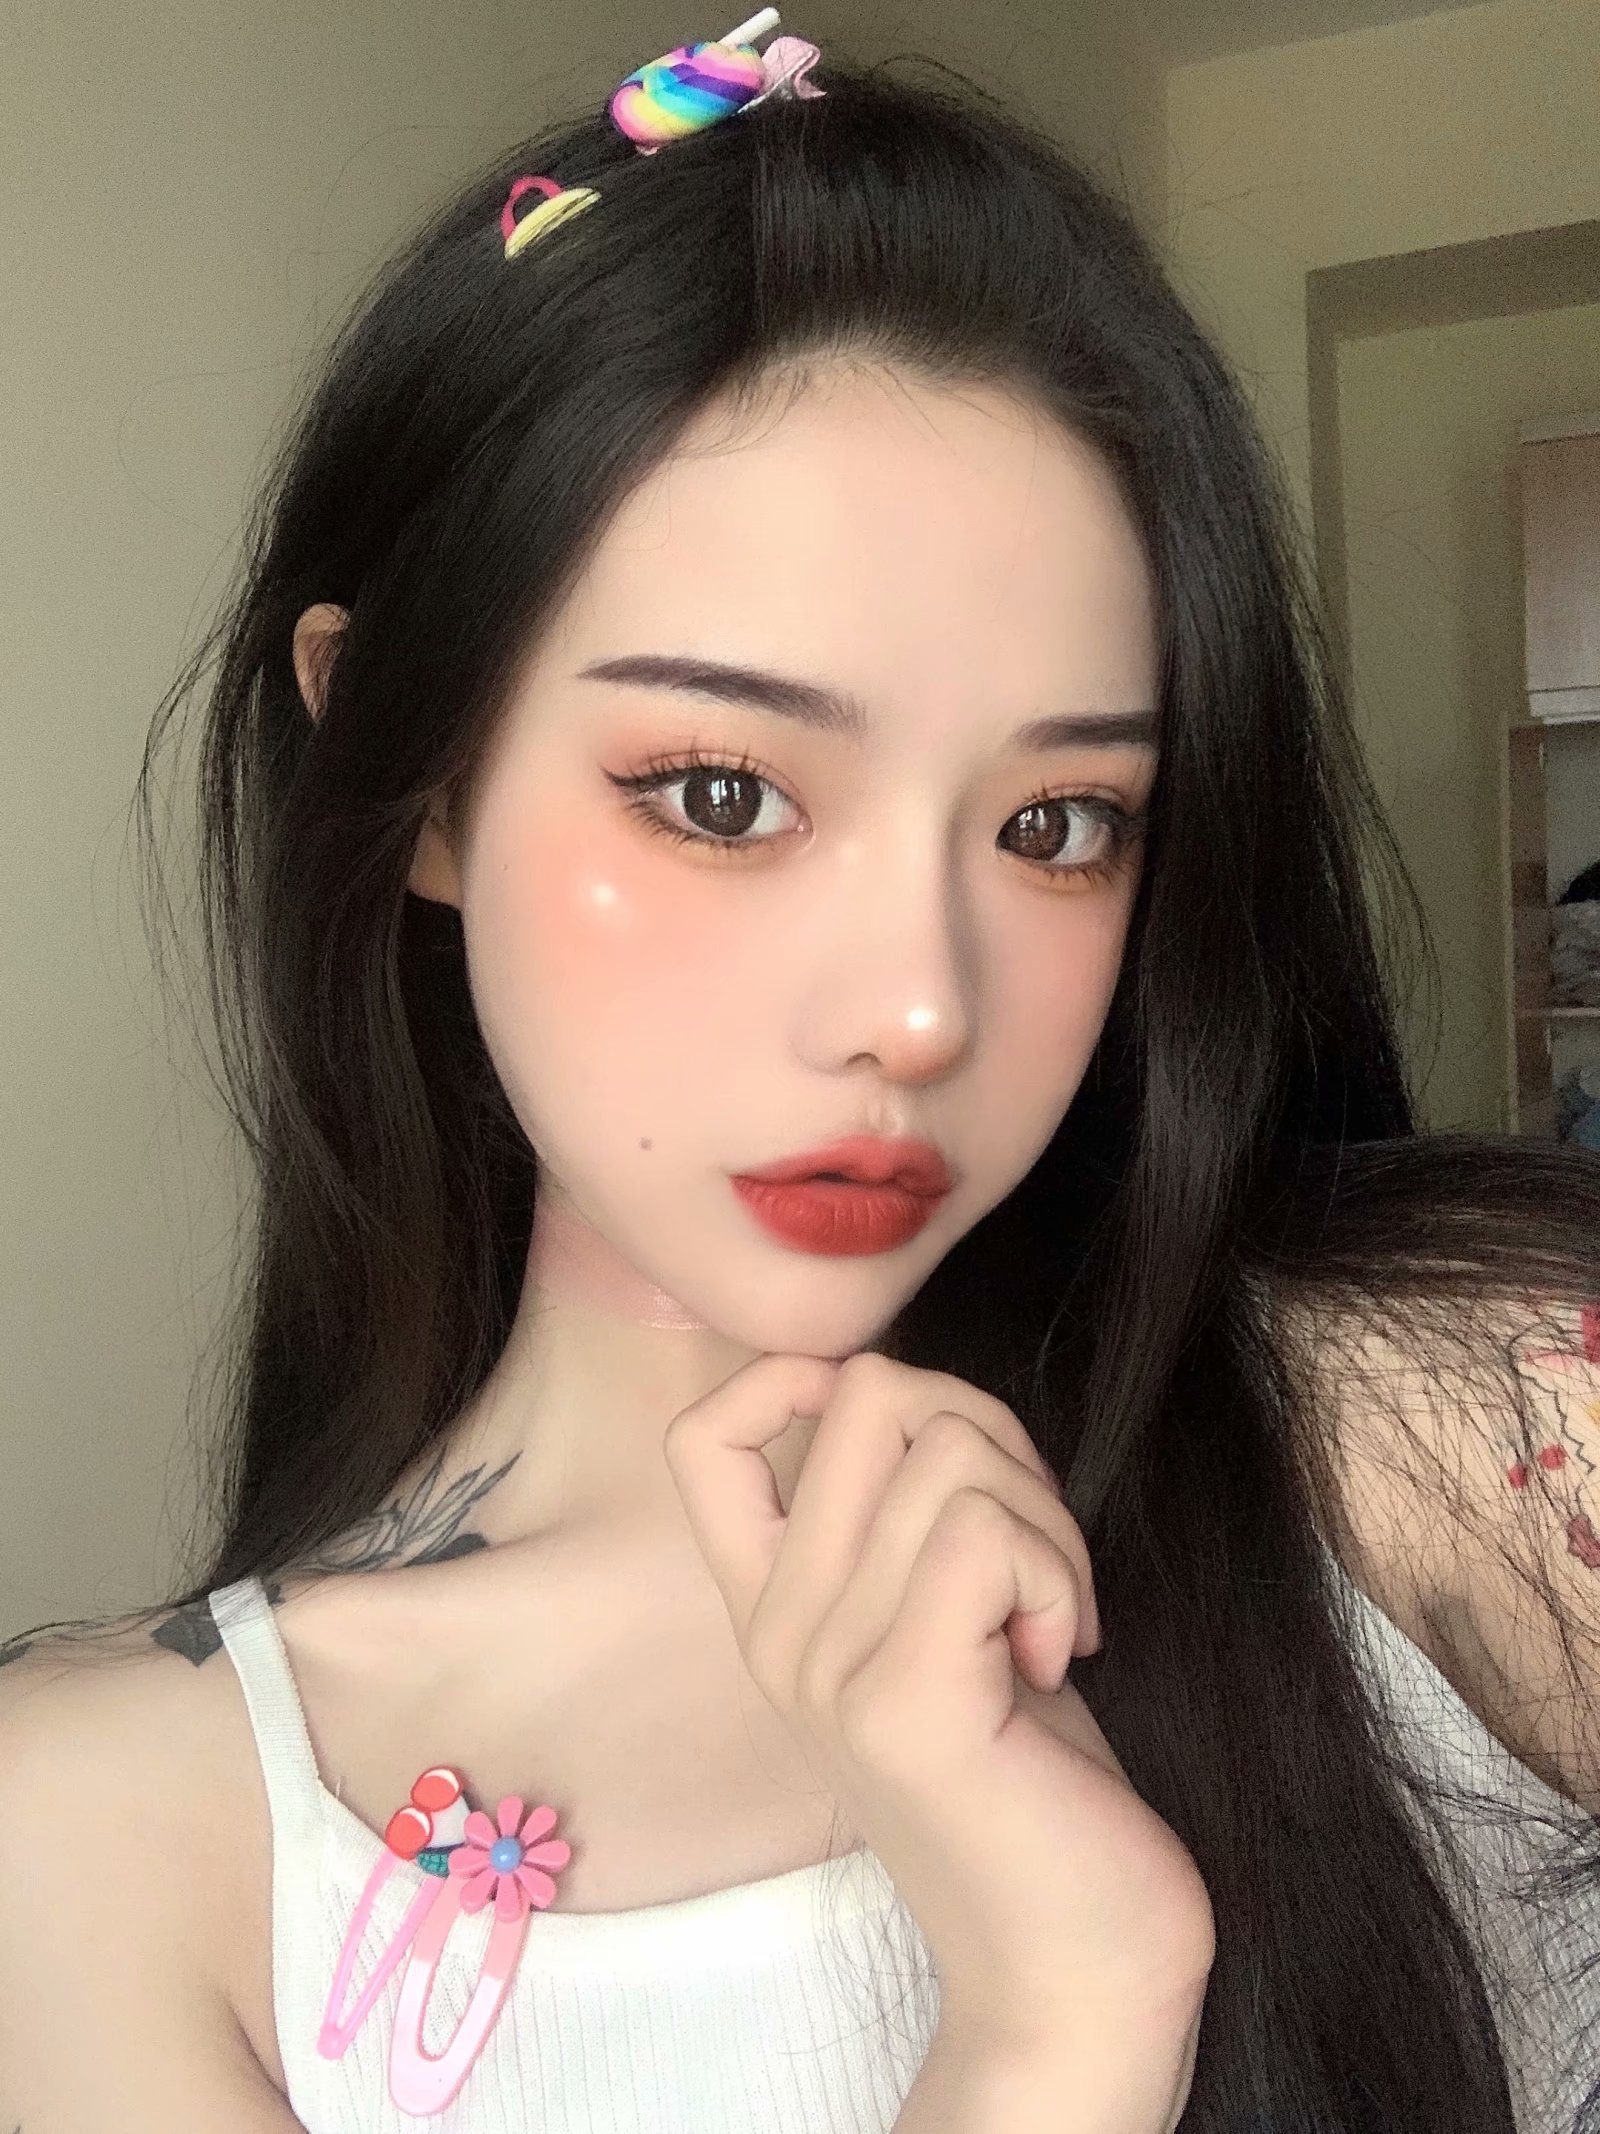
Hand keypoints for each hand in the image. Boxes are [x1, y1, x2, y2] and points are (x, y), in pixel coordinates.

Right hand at [662, 1350, 1215, 2062]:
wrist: (1072, 1960)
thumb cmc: (1030, 1773)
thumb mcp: (941, 1619)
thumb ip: (908, 1518)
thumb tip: (924, 1395)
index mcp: (775, 1608)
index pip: (701, 1435)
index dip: (800, 1377)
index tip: (906, 1437)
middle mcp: (780, 1634)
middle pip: (871, 1392)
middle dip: (991, 1433)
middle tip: (1029, 1547)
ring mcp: (831, 1671)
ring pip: (948, 1452)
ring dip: (1045, 1518)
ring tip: (1048, 1617)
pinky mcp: (905, 1706)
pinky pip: (982, 1531)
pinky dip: (1055, 1571)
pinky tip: (1052, 1655)